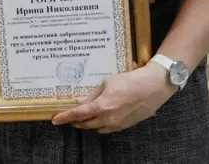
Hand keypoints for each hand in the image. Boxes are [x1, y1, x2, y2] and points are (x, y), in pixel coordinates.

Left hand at [51, 63, 175, 133]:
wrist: (153, 87)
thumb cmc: (130, 81)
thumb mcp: (107, 84)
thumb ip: (92, 95)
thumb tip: (80, 101)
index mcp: (101, 106)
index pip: (78, 114)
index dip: (65, 117)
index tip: (55, 119)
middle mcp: (108, 118)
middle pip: (86, 124)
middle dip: (75, 121)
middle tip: (68, 116)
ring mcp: (118, 124)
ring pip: (97, 128)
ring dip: (88, 123)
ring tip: (84, 116)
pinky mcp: (126, 125)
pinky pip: (108, 128)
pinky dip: (100, 124)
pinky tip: (100, 117)